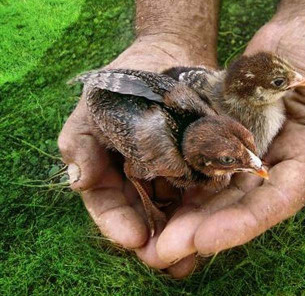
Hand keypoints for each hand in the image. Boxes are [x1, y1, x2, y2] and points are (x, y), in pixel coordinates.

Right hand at [58, 37, 216, 277]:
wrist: (167, 54)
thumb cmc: (122, 82)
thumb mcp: (93, 107)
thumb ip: (80, 142)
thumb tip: (77, 179)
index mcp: (110, 174)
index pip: (109, 206)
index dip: (117, 225)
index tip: (133, 237)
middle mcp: (143, 181)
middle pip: (147, 217)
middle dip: (158, 238)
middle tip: (169, 256)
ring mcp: (174, 175)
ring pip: (178, 208)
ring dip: (187, 229)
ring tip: (197, 247)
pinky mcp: (203, 163)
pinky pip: (207, 185)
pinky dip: (212, 200)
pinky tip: (221, 212)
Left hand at [155, 11, 304, 270]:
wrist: (302, 29)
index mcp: (304, 164)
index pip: (274, 203)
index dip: (242, 223)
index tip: (204, 240)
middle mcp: (271, 164)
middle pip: (235, 205)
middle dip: (200, 230)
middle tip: (160, 253)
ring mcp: (244, 149)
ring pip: (212, 189)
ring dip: (182, 213)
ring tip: (147, 237)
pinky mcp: (222, 131)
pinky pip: (198, 158)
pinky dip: (176, 178)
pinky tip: (148, 193)